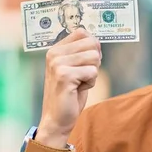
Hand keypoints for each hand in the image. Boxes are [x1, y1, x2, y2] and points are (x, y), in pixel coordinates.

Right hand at [37, 28, 101, 145]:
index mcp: (56, 49)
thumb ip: (83, 51)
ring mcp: (58, 63)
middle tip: (82, 75)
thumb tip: (97, 40)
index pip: (83, 32)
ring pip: (95, 57)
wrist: (56, 119)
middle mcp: (54, 53)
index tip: (84, 62)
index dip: (92, 47)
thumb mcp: (75, 67)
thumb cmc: (69, 93)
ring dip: (92, 73)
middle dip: (94, 61)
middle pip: (92, 43)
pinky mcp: (64, 75)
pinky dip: (91, 83)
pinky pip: (93, 72)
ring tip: (79, 83)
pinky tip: (78, 89)